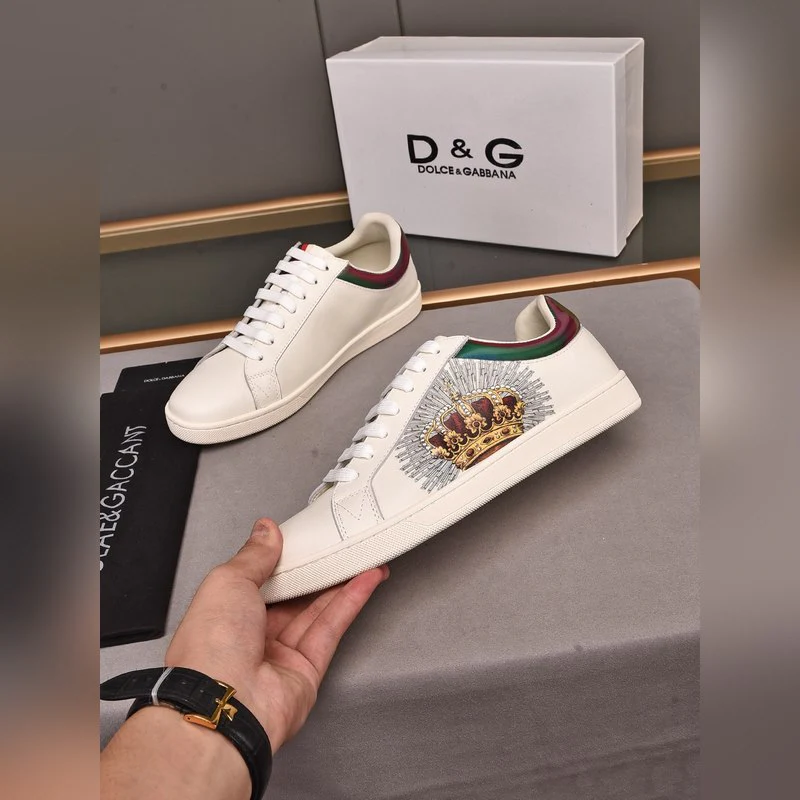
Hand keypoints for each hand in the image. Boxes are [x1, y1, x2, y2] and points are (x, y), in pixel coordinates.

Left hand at [165, 517, 388, 751]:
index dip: (284, 558)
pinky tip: (365, 580)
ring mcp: (281, 655)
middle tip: (340, 546)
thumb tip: (265, 531)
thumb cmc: (210, 647)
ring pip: (318, 610)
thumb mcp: (228, 581)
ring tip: (364, 557)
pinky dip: (351, 602)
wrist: (223, 705)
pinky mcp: (308, 670)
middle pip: (294, 596)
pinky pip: (332, 628)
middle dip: (318, 570)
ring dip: (342, 582)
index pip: (261, 580)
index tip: (304, 538)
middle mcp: (252, 636)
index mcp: (226, 613)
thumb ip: (254, 555)